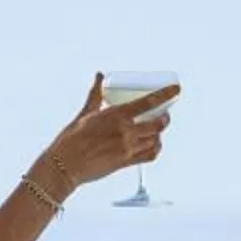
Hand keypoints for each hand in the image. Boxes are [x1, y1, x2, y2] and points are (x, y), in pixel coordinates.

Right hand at [36, 73, 178, 191]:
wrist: (64, 165)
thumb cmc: (71, 138)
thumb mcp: (85, 113)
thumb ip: (96, 95)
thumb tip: (99, 75)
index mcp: (116, 115)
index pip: (148, 102)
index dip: (165, 95)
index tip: (176, 89)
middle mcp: (125, 132)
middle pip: (157, 124)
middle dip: (165, 118)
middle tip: (165, 114)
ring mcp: (127, 148)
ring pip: (155, 140)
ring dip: (160, 134)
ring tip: (158, 129)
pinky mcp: (125, 162)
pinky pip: (149, 156)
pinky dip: (155, 149)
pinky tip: (154, 145)